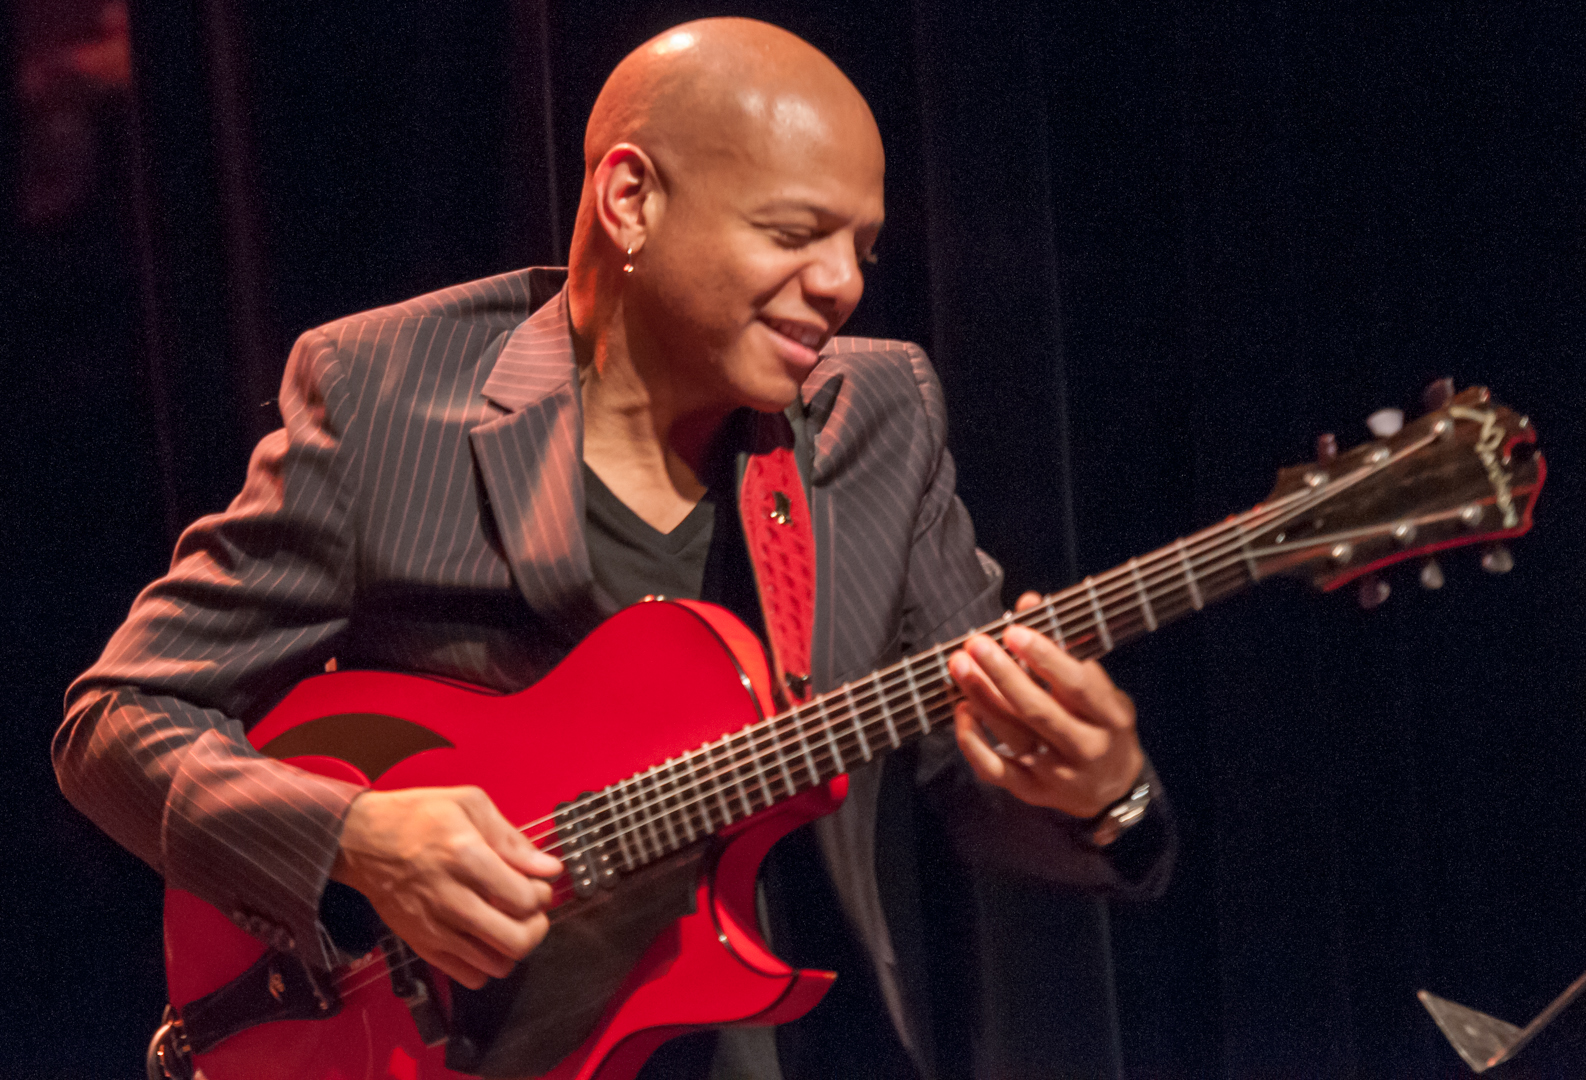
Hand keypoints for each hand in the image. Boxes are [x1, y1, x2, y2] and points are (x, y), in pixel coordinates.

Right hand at [331, 786, 562, 988]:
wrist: (359, 841)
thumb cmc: (416, 816)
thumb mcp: (468, 804)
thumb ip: (512, 839)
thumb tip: (548, 868)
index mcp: (465, 856)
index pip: (524, 898)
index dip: (542, 894)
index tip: (537, 883)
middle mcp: (450, 897)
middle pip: (516, 940)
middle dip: (536, 927)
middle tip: (531, 910)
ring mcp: (434, 927)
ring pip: (496, 964)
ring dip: (513, 947)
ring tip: (508, 923)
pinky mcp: (421, 945)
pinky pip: (468, 977)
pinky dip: (486, 965)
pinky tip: (483, 939)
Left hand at [948, 591, 1143, 819]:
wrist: (1114, 790)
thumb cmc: (1102, 725)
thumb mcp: (1100, 688)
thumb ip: (1064, 647)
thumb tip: (1028, 602)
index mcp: (1110, 717)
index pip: (1076, 685)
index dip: (1044, 656)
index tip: (1014, 630)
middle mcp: (1085, 748)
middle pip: (1038, 710)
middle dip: (1002, 674)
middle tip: (976, 644)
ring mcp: (1056, 773)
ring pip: (1012, 735)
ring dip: (981, 697)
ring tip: (960, 665)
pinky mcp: (1031, 791)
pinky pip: (994, 768)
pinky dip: (973, 741)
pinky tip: (961, 711)